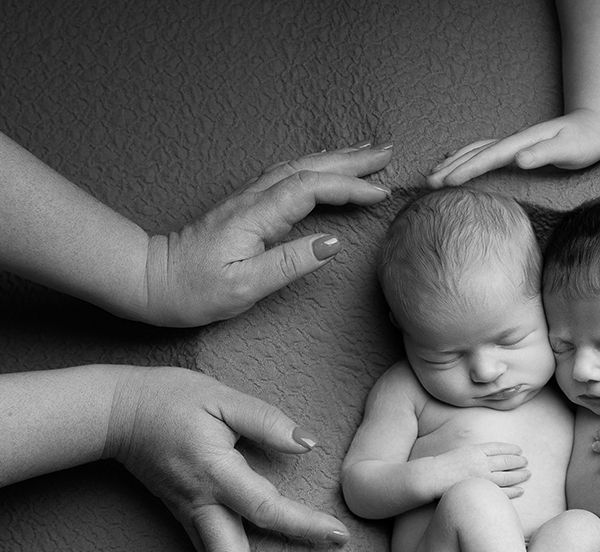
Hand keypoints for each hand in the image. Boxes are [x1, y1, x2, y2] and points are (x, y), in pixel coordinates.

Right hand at [105, 366, 348, 551]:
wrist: (116, 413)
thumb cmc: (170, 400)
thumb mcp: (221, 398)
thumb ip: (266, 421)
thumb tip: (307, 444)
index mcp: (215, 473)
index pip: (266, 508)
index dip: (303, 525)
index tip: (338, 535)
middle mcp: (200, 503)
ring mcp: (189, 515)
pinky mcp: (184, 518)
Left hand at [144, 141, 393, 326]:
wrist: (152, 280)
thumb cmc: (195, 289)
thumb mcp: (245, 287)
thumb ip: (290, 263)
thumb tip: (332, 243)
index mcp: (257, 216)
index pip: (311, 189)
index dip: (349, 188)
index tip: (380, 194)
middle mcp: (254, 199)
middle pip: (308, 168)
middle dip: (351, 160)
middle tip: (387, 153)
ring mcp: (249, 199)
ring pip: (298, 167)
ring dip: (335, 159)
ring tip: (366, 155)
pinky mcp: (246, 206)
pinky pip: (288, 176)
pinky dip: (315, 167)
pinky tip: (325, 167)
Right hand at [426, 110, 599, 187]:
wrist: (594, 126)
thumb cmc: (584, 140)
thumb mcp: (569, 148)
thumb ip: (545, 153)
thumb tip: (519, 159)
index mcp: (522, 143)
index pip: (489, 157)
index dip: (467, 169)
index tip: (447, 182)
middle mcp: (514, 141)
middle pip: (475, 152)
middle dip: (451, 167)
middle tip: (427, 183)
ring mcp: (513, 144)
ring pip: (476, 151)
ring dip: (454, 162)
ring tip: (433, 175)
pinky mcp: (516, 149)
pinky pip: (483, 152)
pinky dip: (466, 157)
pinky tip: (457, 162)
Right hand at [438, 442, 529, 496]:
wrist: (432, 477)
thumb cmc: (444, 464)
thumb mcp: (462, 452)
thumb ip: (477, 453)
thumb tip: (490, 455)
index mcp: (476, 449)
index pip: (499, 448)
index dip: (511, 449)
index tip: (519, 450)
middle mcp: (482, 461)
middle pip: (506, 460)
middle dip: (518, 461)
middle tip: (526, 462)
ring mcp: (482, 476)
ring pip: (507, 476)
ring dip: (520, 475)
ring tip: (528, 474)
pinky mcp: (481, 490)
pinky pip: (501, 491)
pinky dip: (513, 491)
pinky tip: (521, 490)